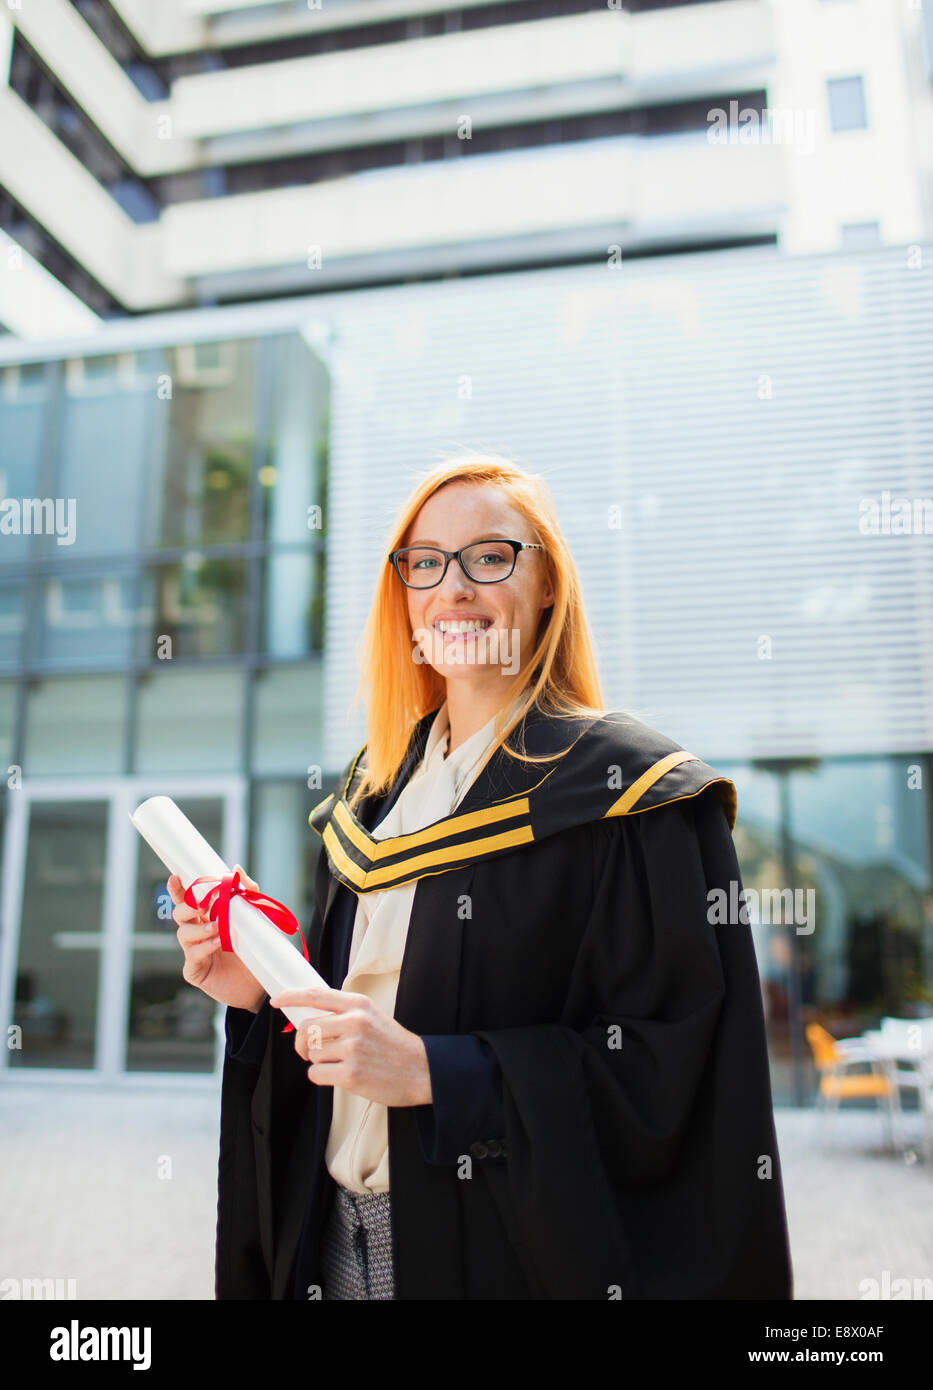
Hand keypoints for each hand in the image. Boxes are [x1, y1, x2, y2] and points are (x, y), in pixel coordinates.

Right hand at [170, 864, 265, 1012]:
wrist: (260, 982)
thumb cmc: (254, 949)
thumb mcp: (255, 918)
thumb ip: (247, 893)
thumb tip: (235, 868)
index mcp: (207, 918)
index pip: (188, 900)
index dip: (178, 889)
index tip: (175, 877)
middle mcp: (197, 933)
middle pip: (179, 915)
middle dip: (186, 908)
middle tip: (201, 906)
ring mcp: (194, 952)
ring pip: (183, 934)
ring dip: (200, 929)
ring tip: (219, 927)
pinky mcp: (195, 971)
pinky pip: (191, 957)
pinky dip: (203, 948)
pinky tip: (217, 944)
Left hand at [269, 986, 432, 1107]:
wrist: (421, 1070)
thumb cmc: (393, 1045)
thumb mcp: (373, 1016)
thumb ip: (345, 1013)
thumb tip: (309, 1016)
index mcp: (359, 1005)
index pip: (316, 994)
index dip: (292, 996)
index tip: (277, 1000)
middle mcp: (354, 1022)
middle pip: (306, 1028)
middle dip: (301, 1043)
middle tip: (308, 1050)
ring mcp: (353, 1048)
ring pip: (311, 1053)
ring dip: (317, 1061)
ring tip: (338, 1063)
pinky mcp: (351, 1074)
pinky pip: (316, 1074)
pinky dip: (322, 1077)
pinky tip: (340, 1075)